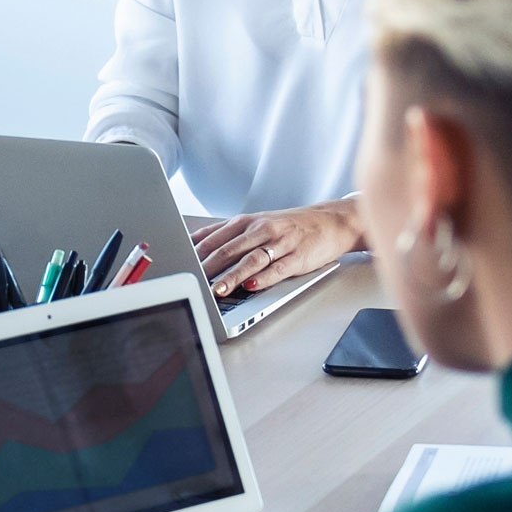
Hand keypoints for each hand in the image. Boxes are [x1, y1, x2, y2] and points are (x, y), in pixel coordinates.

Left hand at [192, 199, 360, 292]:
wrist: (331, 222)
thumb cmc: (289, 226)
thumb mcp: (256, 223)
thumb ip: (227, 233)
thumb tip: (193, 243)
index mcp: (247, 222)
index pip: (215, 237)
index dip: (195, 253)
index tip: (180, 265)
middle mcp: (261, 229)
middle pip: (229, 249)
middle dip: (209, 267)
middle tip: (192, 281)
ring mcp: (280, 243)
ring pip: (251, 260)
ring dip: (233, 276)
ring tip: (218, 289)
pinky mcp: (298, 257)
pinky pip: (278, 268)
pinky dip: (264, 278)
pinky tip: (251, 287)